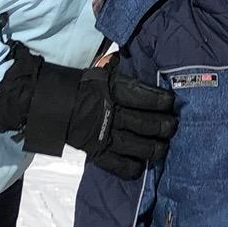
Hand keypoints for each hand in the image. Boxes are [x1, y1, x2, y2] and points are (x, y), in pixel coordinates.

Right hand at [0, 43, 178, 177]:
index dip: (160, 100)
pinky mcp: (96, 151)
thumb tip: (144, 59)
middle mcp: (109, 113)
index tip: (171, 102)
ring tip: (164, 147)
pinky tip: (141, 165)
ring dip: (154, 148)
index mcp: (112, 90)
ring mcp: (103, 135)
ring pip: (135, 146)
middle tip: (173, 126)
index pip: (142, 95)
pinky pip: (117, 165)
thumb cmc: (85, 85)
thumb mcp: (104, 72)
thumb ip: (124, 71)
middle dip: (163, 126)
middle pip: (144, 123)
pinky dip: (131, 167)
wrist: (53, 103)